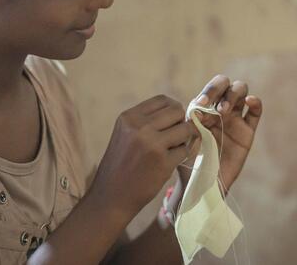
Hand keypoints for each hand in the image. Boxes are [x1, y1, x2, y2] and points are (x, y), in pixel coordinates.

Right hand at [88, 95, 197, 215]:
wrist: (111, 197)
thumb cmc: (120, 165)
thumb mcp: (125, 135)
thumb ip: (146, 122)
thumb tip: (178, 112)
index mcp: (129, 117)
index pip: (162, 100)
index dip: (172, 110)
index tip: (172, 122)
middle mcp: (140, 127)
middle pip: (177, 111)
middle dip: (180, 122)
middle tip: (175, 136)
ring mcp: (153, 144)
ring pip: (185, 129)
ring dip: (184, 139)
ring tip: (173, 149)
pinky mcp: (164, 162)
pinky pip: (185, 150)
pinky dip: (181, 156)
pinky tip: (169, 163)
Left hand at [190, 75, 263, 192]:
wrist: (201, 185)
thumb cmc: (189, 163)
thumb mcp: (185, 141)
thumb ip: (190, 124)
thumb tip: (196, 110)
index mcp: (204, 109)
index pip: (210, 90)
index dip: (208, 92)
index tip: (200, 105)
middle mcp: (220, 110)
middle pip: (226, 85)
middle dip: (218, 89)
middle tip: (210, 104)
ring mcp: (235, 119)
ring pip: (241, 92)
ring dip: (233, 94)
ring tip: (223, 110)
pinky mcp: (247, 132)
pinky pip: (255, 112)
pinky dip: (255, 103)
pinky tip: (250, 101)